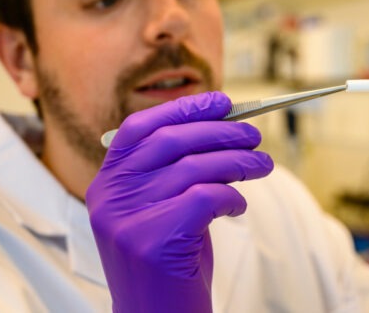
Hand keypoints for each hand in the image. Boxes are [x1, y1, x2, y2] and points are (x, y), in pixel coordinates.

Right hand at [85, 92, 272, 312]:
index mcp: (107, 185)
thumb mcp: (162, 211)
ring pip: (195, 167)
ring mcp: (127, 220)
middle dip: (221, 131)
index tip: (221, 101)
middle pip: (171, 141)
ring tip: (262, 165)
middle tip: (254, 135)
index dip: (181, 109)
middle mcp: (110, 198)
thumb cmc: (169, 265)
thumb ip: (177, 171)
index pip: (140, 128)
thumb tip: (222, 126)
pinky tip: (238, 207)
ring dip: (238, 162)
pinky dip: (231, 196)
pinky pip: (206, 197)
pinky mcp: (153, 240)